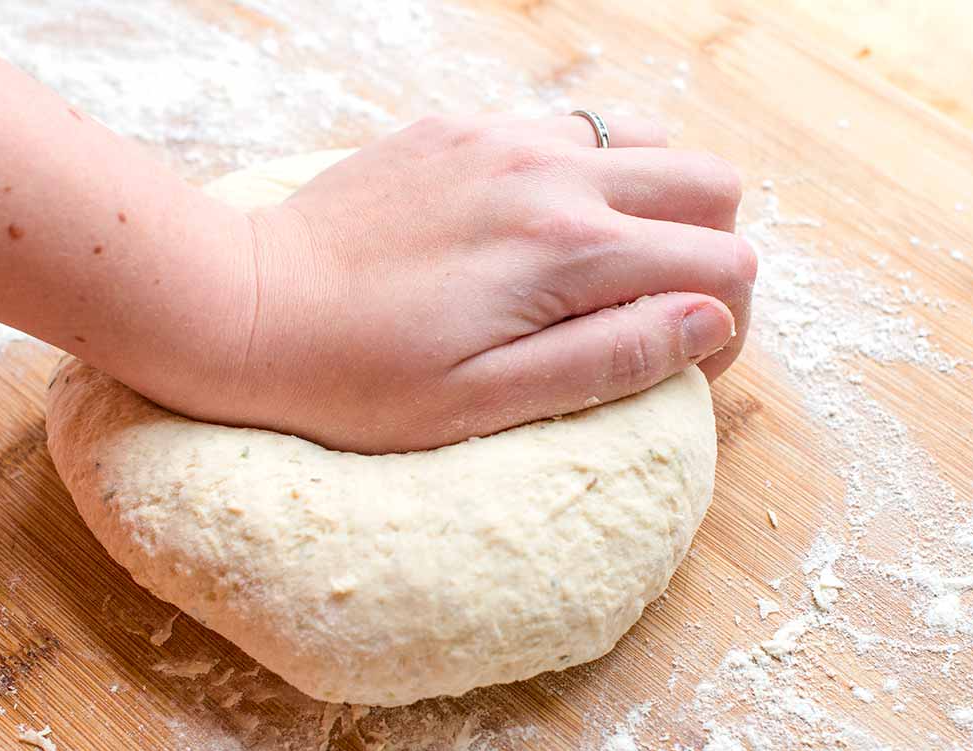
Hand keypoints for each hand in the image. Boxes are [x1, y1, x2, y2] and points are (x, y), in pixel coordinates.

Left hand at [176, 114, 755, 452]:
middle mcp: (551, 174)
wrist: (246, 306)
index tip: (680, 363)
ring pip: (645, 141)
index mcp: (570, 251)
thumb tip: (709, 321)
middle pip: (709, 184)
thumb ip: (611, 358)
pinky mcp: (456, 128)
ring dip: (653, 202)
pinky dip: (583, 172)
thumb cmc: (358, 377)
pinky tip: (533, 224)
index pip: (724, 265)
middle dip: (709, 252)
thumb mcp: (488, 401)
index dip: (725, 326)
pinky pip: (564, 127)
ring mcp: (502, 138)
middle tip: (653, 309)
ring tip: (601, 264)